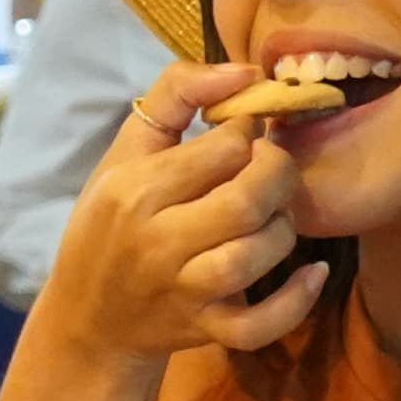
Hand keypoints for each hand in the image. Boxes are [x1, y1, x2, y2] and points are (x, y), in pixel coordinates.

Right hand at [28, 61, 329, 365]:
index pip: (223, 148)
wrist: (87, 317)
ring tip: (275, 215)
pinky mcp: (204, 328)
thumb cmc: (111, 222)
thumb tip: (243, 71)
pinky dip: (297, 301)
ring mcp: (182, 290)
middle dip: (279, 176)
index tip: (246, 134)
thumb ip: (176, 94)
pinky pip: (262, 324)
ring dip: (284, 229)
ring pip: (257, 254)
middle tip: (274, 169)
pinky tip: (313, 272)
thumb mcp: (125, 152)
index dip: (250, 132)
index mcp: (137, 189)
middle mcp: (158, 240)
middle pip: (246, 201)